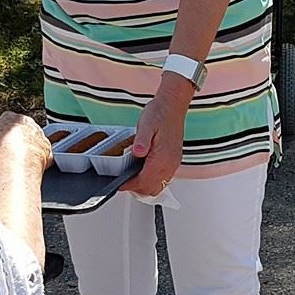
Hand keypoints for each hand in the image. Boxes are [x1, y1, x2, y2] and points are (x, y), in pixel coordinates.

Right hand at [0, 112, 51, 178]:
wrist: (19, 159)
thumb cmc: (2, 149)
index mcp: (12, 118)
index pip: (6, 120)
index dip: (2, 132)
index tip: (0, 140)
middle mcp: (28, 123)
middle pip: (22, 129)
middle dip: (17, 138)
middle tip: (10, 150)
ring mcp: (40, 134)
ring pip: (33, 140)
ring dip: (28, 148)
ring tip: (19, 160)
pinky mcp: (47, 147)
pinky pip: (42, 152)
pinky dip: (37, 158)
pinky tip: (28, 164)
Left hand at [126, 75, 190, 196]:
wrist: (172, 106)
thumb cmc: (160, 113)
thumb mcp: (145, 124)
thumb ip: (141, 141)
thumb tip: (137, 153)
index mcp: (162, 157)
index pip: (145, 181)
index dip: (130, 185)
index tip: (121, 184)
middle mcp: (170, 163)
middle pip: (152, 188)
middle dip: (137, 188)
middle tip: (125, 182)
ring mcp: (173, 162)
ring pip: (159, 185)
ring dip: (145, 185)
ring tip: (132, 178)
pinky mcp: (174, 160)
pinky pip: (164, 178)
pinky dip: (153, 180)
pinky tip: (143, 171)